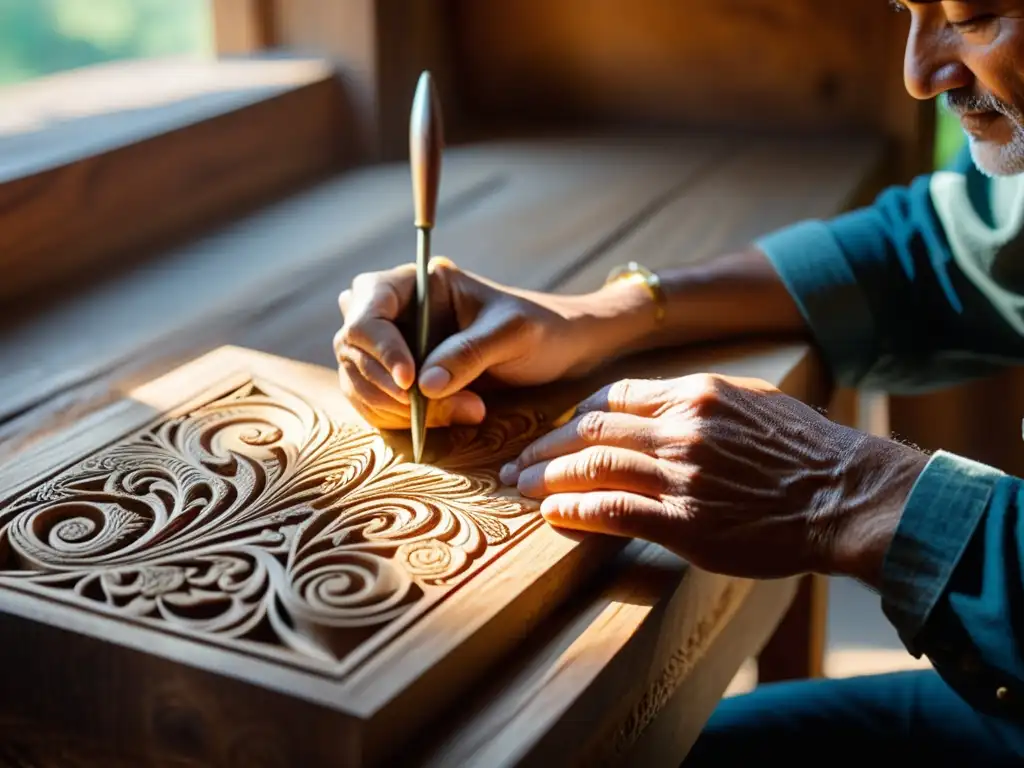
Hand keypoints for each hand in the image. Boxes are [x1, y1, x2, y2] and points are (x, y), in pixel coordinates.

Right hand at [334, 257, 651, 428]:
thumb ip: (468, 355)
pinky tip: (453, 418)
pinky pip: (376, 404)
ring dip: (398, 408)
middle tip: (430, 406)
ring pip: (360, 380)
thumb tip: (422, 386)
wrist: (563, 352)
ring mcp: (395, 347)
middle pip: (353, 345)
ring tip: (465, 412)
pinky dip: (402, 420)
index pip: (367, 305)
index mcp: (419, 283)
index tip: (409, 379)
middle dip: (387, 383)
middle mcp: (398, 312)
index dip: (379, 343)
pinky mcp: (402, 381)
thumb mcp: (512, 335)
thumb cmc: (541, 329)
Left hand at [500, 373, 927, 582]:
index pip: (612, 397)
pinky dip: (576, 511)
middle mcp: (680, 428)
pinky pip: (613, 511)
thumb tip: (656, 410)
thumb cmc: (807, 449)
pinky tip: (553, 514)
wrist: (848, 495)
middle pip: (590, 430)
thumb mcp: (752, 401)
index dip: (574, 415)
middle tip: (519, 459)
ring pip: (592, 468)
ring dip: (549, 477)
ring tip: (522, 486)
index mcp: (694, 393)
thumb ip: (699, 402)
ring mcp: (680, 474)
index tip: (556, 431)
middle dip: (547, 445)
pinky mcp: (685, 522)